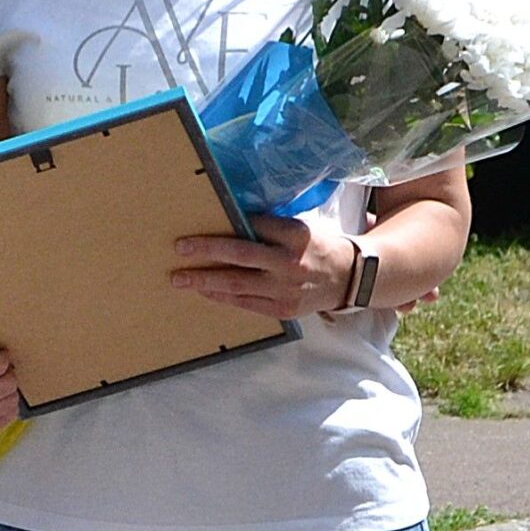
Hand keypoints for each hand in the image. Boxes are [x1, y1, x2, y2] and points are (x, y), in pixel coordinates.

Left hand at [171, 214, 354, 319]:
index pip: (255, 225)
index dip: (227, 224)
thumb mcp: (300, 228)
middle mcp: (290, 262)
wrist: (349, 278)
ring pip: (237, 284)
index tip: (200, 221)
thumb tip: (231, 220)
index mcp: (296, 235)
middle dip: (207, 251)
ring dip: (204, 280)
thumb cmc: (317, 247)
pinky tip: (204, 291)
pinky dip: (222, 297)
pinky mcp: (282, 310)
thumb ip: (270, 227)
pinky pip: (245, 303)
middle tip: (180, 248)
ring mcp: (285, 289)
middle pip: (240, 255)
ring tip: (180, 277)